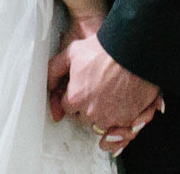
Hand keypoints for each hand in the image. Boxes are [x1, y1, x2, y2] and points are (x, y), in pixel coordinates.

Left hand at [64, 33, 161, 149]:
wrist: (131, 50)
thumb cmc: (104, 50)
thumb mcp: (72, 53)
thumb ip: (54, 69)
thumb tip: (48, 83)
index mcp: (76, 98)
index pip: (68, 107)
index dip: (75, 96)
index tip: (82, 89)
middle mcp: (91, 112)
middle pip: (84, 118)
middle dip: (87, 107)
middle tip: (96, 91)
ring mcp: (110, 118)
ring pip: (100, 124)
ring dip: (103, 115)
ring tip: (109, 98)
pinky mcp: (128, 119)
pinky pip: (119, 128)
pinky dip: (119, 121)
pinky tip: (120, 108)